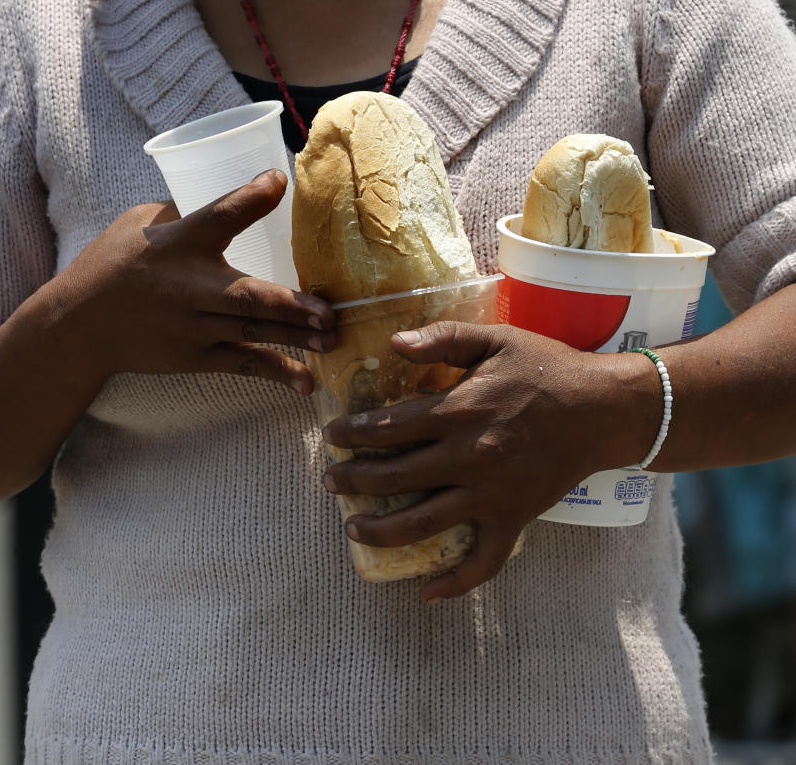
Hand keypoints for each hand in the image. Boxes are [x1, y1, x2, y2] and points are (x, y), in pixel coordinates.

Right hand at [52, 169, 333, 393]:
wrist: (78, 327)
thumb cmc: (115, 263)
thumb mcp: (141, 224)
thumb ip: (186, 211)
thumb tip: (240, 193)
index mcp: (176, 244)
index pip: (218, 216)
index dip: (251, 197)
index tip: (279, 180)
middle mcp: (188, 288)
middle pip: (246, 295)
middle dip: (290, 304)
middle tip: (328, 309)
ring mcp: (193, 327)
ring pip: (252, 331)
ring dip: (295, 336)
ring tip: (333, 336)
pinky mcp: (195, 356)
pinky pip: (242, 363)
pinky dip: (276, 371)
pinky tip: (307, 381)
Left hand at [322, 321, 639, 598]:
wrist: (601, 409)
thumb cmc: (546, 367)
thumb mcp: (495, 338)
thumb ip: (443, 338)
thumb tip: (394, 343)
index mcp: (459, 410)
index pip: (390, 427)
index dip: (354, 432)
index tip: (332, 435)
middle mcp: (469, 457)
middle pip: (396, 477)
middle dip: (354, 481)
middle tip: (329, 480)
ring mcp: (491, 494)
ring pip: (424, 523)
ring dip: (382, 529)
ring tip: (352, 529)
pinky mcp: (514, 519)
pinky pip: (483, 561)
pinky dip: (455, 583)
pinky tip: (426, 592)